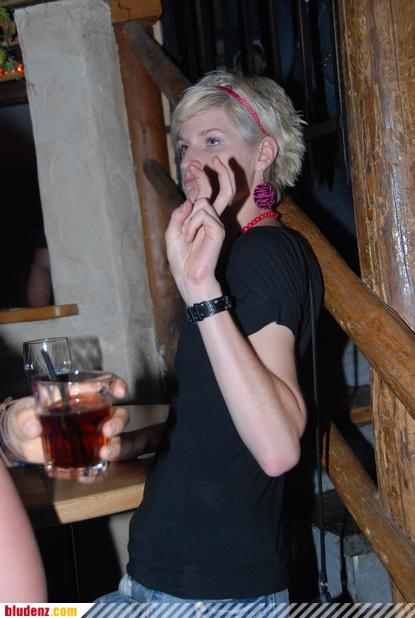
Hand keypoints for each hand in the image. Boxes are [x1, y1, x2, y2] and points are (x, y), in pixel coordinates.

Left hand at [4, 374, 128, 464]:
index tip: (120, 392)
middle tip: (108, 431)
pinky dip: (98, 470)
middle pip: (116, 415)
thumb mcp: (22, 413)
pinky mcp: (85, 456)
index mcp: (78, 397)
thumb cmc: (26, 418)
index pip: (103, 385)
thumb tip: (33, 428)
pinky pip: (98, 463)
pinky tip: (90, 474)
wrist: (20, 441)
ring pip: (114, 439)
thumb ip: (26, 417)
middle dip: (117, 423)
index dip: (116, 385)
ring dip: (115, 446)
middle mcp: (91, 415)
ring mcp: (90, 436)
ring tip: (104, 454)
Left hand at [166, 156, 234, 303]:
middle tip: (217, 157)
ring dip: (188, 219)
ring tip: (187, 236)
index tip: (193, 166)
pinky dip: (191, 225)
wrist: (189, 279)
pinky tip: (191, 239)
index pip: (206, 194)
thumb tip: (192, 200)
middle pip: (222, 190)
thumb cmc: (182, 261)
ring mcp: (217, 224)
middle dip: (220, 172)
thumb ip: (179, 214)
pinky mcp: (219, 230)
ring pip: (203, 203)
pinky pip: (202, 215)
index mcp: (202, 220)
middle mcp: (213, 219)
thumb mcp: (172, 233)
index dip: (201, 178)